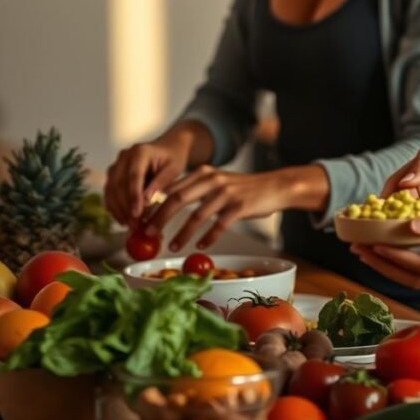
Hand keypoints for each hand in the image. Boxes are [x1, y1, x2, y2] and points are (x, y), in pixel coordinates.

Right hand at [105, 133, 190, 225]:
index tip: (137, 214)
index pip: (133, 177)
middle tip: (134, 225)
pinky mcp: (113, 174)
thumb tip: (145, 201)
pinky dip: (115, 207)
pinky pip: (110, 192)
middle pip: (119, 185)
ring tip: (129, 225)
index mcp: (140, 152)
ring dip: (118, 209)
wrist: (169, 147)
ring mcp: (117, 165)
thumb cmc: (174, 158)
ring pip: (111, 190)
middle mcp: (124, 157)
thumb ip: (160, 183)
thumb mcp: (174, 169)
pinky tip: (123, 219)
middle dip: (125, 207)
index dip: (133, 197)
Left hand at [140, 168, 288, 250]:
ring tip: (172, 246)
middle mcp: (213, 180)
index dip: (154, 205)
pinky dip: (208, 237)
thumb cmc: (245, 188)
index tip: (143, 219)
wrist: (276, 186)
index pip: (172, 188)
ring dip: (182, 233)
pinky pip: (219, 225)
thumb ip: (196, 189)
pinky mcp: (240, 206)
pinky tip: (201, 246)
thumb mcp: (218, 181)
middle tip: (148, 233)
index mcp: (204, 172)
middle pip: (177, 199)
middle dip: (160, 218)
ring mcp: (226, 193)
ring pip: (197, 215)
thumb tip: (166, 203)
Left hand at [351, 192, 419, 290]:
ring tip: (371, 249)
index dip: (389, 256)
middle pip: (414, 278)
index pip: (416, 266)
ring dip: (395, 263)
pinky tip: (400, 246)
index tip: (367, 244)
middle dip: (383, 264)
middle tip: (357, 249)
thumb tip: (411, 224)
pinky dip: (413, 260)